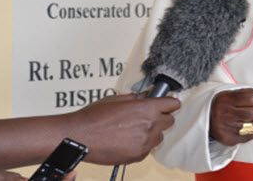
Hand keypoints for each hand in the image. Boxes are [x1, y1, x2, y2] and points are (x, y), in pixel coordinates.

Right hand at [65, 93, 179, 164]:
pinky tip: (127, 140)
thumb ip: (136, 98)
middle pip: (170, 121)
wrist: (79, 137)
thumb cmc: (94, 117)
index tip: (167, 104)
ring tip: (134, 130)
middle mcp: (150, 126)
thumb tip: (147, 96)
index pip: (173, 104)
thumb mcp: (117, 99)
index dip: (169, 103)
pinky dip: (142, 145)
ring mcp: (145, 143)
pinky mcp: (138, 156)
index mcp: (147, 109)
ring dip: (152, 132)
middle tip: (148, 116)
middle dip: (161, 117)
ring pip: (160, 136)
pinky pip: (148, 149)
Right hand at [210, 89, 252, 145]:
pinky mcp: (228, 139)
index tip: (251, 100)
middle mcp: (224, 113)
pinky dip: (252, 131)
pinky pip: (252, 136)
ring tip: (246, 118)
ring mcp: (226, 127)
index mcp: (227, 98)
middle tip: (250, 110)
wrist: (207, 116)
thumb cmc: (229, 103)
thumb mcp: (241, 94)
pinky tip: (243, 126)